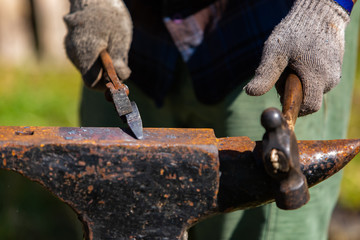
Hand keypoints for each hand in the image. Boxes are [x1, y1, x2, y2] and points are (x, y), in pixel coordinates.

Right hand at [64, 1, 131, 88]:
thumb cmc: (110, 17)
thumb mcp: (121, 38)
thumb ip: (119, 61)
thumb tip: (121, 79)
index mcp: (84, 52)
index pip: (91, 82)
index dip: (106, 85)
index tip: (118, 80)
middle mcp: (73, 52)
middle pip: (89, 76)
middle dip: (105, 74)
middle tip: (120, 64)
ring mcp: (70, 48)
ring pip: (88, 68)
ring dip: (101, 65)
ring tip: (112, 48)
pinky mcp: (71, 45)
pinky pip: (84, 59)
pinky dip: (96, 58)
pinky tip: (104, 45)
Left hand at [245, 0, 349, 115]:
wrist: (318, 12)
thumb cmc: (294, 31)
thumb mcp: (275, 52)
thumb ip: (265, 75)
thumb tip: (250, 93)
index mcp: (317, 77)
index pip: (308, 107)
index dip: (294, 107)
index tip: (281, 97)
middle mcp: (331, 78)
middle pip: (309, 98)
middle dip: (294, 91)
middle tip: (283, 74)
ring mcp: (335, 72)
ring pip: (313, 88)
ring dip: (300, 82)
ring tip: (292, 63)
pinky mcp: (335, 66)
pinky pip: (319, 79)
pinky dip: (307, 75)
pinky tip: (301, 60)